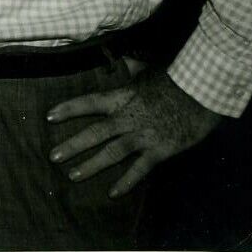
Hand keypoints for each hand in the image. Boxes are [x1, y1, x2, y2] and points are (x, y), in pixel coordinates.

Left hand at [47, 66, 223, 197]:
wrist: (203, 91)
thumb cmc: (176, 78)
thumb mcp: (149, 69)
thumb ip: (131, 66)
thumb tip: (122, 57)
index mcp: (122, 97)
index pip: (89, 102)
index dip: (68, 109)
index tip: (48, 117)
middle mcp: (127, 118)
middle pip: (94, 133)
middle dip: (72, 145)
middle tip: (52, 156)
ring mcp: (143, 135)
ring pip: (111, 153)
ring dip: (91, 165)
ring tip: (72, 176)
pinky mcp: (160, 150)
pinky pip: (140, 169)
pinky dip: (126, 182)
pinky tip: (112, 194)